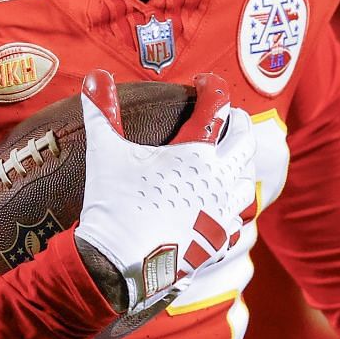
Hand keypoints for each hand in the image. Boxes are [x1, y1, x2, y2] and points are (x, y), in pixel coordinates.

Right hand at [73, 70, 255, 338]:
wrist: (120, 263)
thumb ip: (101, 111)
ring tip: (225, 162)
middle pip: (246, 143)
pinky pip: (238, 219)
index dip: (211, 87)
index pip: (218, 107)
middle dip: (239, 124)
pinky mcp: (218, 241)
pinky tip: (219, 205)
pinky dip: (231, 207)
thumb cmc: (113, 204)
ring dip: (238, 168)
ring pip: (246, 183)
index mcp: (196, 154)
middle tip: (228, 118)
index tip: (201, 83)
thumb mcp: (105, 152)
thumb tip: (93, 75)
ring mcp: (221, 213)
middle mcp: (217, 181)